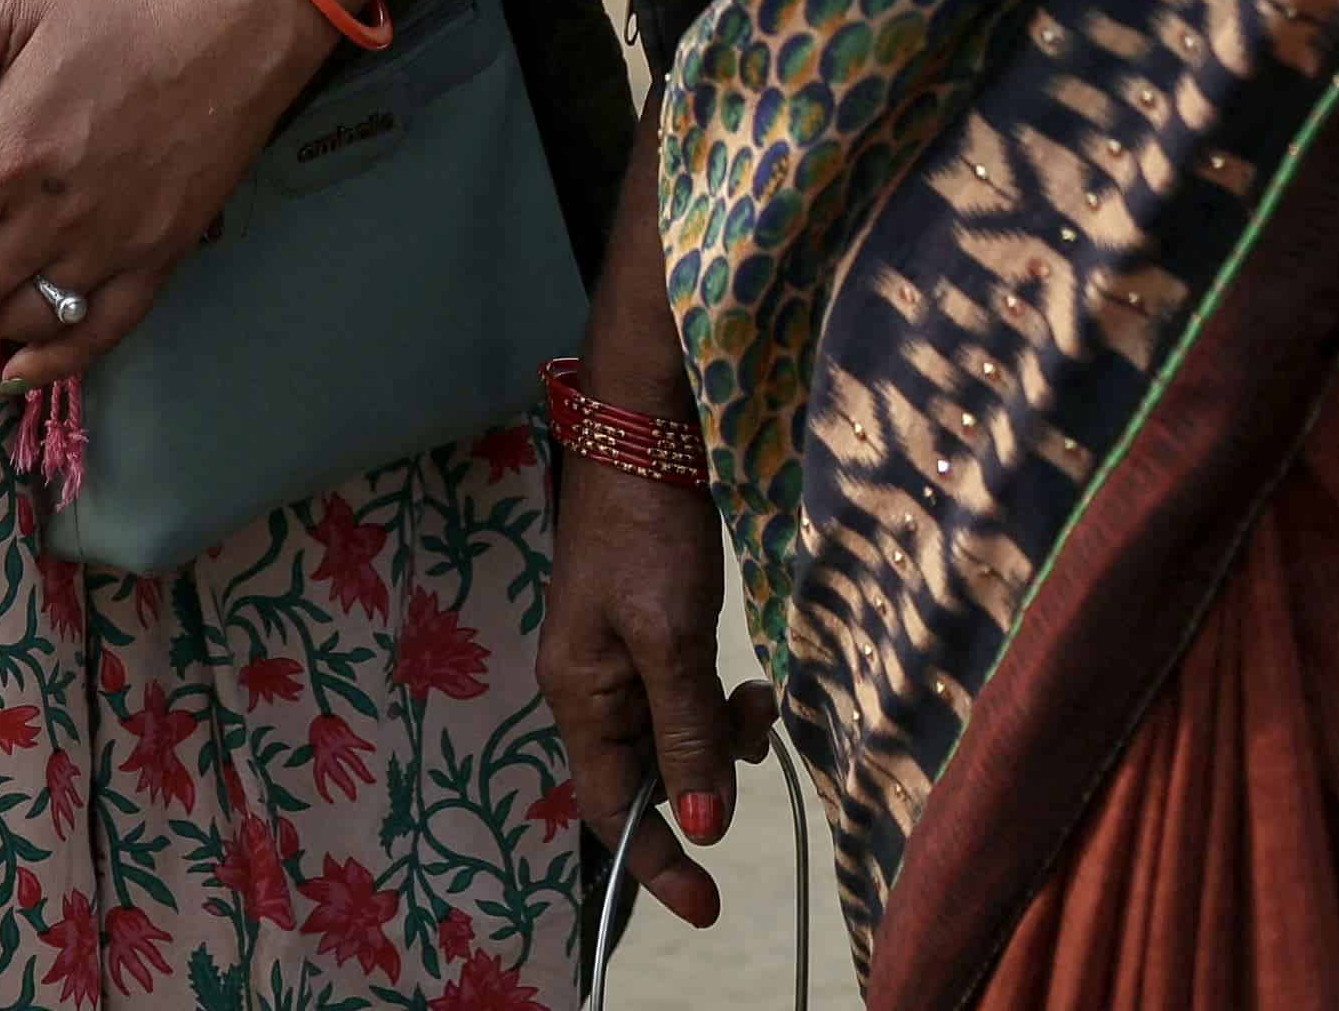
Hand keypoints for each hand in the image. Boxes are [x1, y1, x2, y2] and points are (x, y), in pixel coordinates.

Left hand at [0, 0, 336, 391]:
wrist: (234, 26)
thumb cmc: (121, 6)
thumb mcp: (15, 3)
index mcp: (9, 154)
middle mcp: (54, 215)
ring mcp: (110, 246)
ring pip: (17, 318)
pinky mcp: (158, 259)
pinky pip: (95, 337)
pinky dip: (50, 361)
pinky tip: (18, 366)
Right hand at [543, 442, 772, 927]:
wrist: (641, 432)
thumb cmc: (646, 531)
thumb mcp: (670, 636)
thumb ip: (685, 731)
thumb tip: (700, 827)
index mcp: (579, 696)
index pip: (612, 808)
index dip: (657, 864)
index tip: (709, 907)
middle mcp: (592, 689)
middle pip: (649, 777)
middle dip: (708, 778)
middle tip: (757, 729)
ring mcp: (619, 662)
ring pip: (677, 740)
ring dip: (724, 736)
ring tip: (759, 695)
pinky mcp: (650, 635)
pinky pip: (687, 702)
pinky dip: (722, 704)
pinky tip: (749, 677)